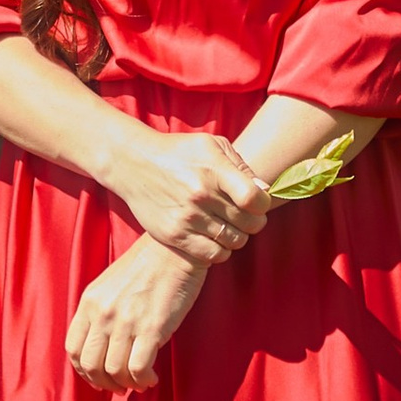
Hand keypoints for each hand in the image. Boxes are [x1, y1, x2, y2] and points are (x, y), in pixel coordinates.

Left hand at [66, 236, 207, 392]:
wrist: (176, 249)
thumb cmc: (147, 267)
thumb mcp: (110, 285)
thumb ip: (101, 312)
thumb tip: (104, 348)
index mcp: (90, 301)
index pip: (74, 348)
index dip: (83, 371)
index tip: (97, 378)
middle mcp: (103, 313)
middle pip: (91, 364)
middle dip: (104, 383)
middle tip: (118, 386)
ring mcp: (126, 321)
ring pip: (115, 371)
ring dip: (127, 384)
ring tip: (139, 382)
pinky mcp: (152, 328)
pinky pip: (138, 369)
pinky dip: (143, 380)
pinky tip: (151, 377)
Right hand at [106, 127, 269, 264]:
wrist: (135, 163)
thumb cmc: (180, 152)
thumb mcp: (212, 145)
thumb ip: (242, 167)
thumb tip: (265, 192)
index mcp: (214, 170)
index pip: (254, 200)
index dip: (264, 205)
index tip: (257, 203)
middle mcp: (200, 195)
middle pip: (249, 224)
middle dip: (254, 221)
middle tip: (244, 215)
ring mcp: (186, 218)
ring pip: (233, 242)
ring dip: (237, 236)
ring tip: (229, 225)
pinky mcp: (174, 235)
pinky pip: (213, 255)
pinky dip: (220, 250)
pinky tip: (214, 236)